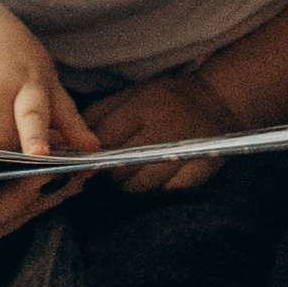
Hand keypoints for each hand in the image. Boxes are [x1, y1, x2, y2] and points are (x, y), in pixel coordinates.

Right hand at [0, 0, 100, 163]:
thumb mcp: (45, 77)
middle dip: (3, 139)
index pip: (33, 116)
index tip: (38, 155)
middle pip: (1, 143)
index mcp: (29, 82)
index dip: (36, 139)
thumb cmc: (15, 56)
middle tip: (3, 112)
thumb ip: (68, 117)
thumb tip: (94, 149)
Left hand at [79, 73, 236, 192]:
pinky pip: (169, 191)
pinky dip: (157, 191)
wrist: (216, 99)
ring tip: (125, 182)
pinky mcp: (200, 166)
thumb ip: (100, 114)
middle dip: (108, 176)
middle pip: (122, 166)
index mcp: (142, 107)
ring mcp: (182, 150)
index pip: (105, 139)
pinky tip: (152, 185)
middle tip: (103, 178)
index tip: (82, 166)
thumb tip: (71, 141)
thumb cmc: (166, 98)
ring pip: (143, 184)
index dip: (91, 157)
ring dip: (129, 187)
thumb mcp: (131, 94)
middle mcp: (162, 128)